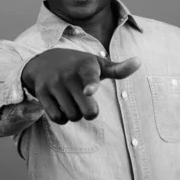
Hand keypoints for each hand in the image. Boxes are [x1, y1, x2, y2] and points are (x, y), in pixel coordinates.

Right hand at [21, 48, 140, 124]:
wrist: (44, 60)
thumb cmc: (78, 66)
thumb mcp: (97, 65)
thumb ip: (118, 69)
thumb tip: (139, 62)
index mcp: (85, 65)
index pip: (90, 76)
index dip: (90, 85)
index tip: (88, 91)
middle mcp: (68, 74)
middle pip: (88, 111)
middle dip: (90, 112)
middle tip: (85, 101)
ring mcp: (53, 83)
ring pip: (72, 116)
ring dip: (75, 114)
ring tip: (72, 101)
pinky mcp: (41, 92)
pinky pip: (57, 117)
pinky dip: (62, 118)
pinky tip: (61, 106)